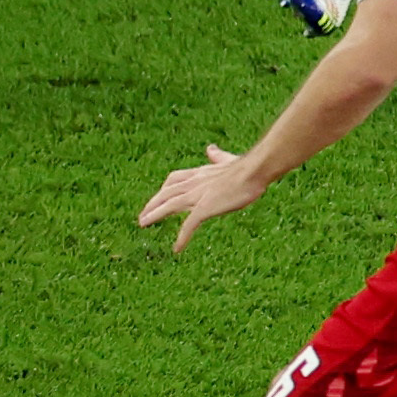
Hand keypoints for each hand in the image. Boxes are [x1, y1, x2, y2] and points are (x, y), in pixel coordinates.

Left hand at [140, 144, 268, 250]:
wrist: (254, 170)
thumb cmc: (247, 167)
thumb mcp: (228, 160)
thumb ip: (217, 156)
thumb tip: (210, 148)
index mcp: (200, 173)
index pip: (175, 179)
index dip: (165, 189)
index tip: (159, 195)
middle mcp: (194, 183)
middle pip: (166, 193)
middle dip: (152, 204)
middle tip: (142, 216)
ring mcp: (197, 195)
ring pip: (168, 206)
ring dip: (154, 215)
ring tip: (143, 224)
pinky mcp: (204, 208)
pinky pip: (188, 225)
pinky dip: (181, 237)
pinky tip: (177, 249)